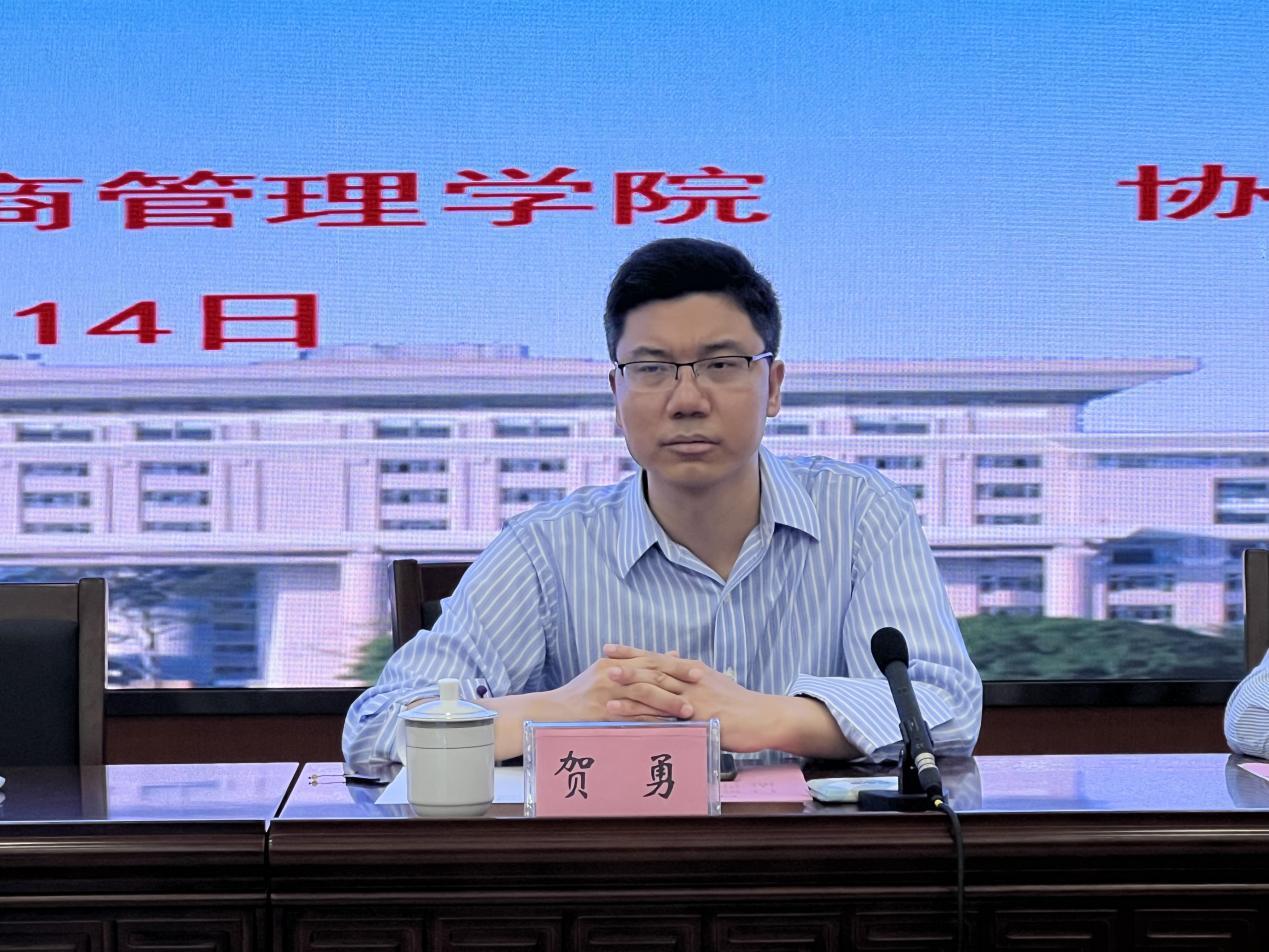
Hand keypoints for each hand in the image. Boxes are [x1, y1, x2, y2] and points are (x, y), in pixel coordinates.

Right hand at [545, 648, 695, 722]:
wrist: (554, 711)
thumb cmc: (585, 692)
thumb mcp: (609, 671)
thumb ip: (639, 663)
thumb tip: (672, 654)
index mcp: (614, 663)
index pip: (650, 661)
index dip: (675, 666)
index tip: (697, 670)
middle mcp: (611, 675)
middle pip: (651, 675)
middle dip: (678, 681)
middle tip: (700, 685)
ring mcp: (607, 695)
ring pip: (644, 696)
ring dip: (668, 703)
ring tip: (689, 710)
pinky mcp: (603, 715)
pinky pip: (632, 718)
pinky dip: (652, 721)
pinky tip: (668, 726)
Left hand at [602, 645, 775, 751]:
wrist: (763, 718)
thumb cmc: (739, 703)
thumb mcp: (715, 682)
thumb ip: (692, 675)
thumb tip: (676, 662)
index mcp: (693, 671)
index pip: (658, 657)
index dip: (633, 652)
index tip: (611, 648)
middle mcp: (691, 680)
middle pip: (653, 668)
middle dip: (627, 662)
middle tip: (601, 658)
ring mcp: (693, 698)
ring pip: (656, 688)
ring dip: (630, 684)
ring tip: (605, 680)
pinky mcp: (696, 719)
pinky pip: (664, 715)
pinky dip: (641, 713)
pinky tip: (624, 714)